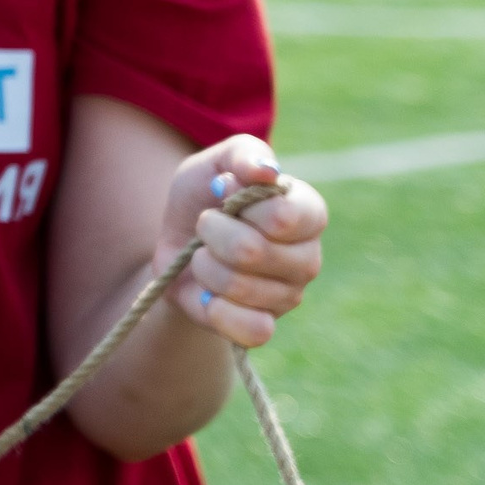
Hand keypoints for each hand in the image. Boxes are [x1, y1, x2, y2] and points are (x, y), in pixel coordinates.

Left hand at [157, 133, 327, 347]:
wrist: (176, 242)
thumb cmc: (203, 196)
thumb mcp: (214, 161)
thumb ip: (243, 154)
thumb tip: (267, 171)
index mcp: (307, 211)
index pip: (282, 216)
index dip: (240, 203)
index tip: (221, 191)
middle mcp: (308, 256)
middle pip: (253, 251)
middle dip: (210, 233)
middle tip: (205, 226)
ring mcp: (290, 295)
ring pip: (241, 287)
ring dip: (204, 266)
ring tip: (204, 256)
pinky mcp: (267, 326)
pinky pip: (252, 330)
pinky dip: (217, 310)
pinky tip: (207, 295)